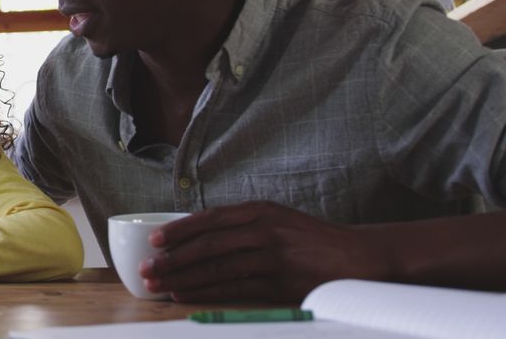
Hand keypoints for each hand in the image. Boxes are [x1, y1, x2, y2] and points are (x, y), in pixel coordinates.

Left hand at [139, 201, 385, 301]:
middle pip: (208, 245)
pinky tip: (186, 295)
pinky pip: (235, 289)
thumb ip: (243, 225)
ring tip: (158, 285)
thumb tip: (197, 239)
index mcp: (260, 210)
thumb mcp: (278, 220)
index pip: (210, 219)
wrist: (360, 258)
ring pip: (217, 268)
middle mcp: (264, 230)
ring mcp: (273, 257)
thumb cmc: (312, 240)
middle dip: (172, 258)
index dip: (179, 230)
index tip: (154, 240)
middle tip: (146, 268)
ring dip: (183, 278)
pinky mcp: (280, 284)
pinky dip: (207, 292)